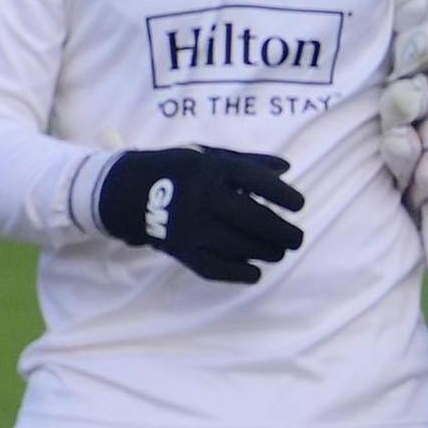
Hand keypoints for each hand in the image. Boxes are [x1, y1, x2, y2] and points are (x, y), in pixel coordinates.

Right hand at [96, 146, 305, 283]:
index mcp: (212, 169)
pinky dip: (237, 273)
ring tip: (279, 252)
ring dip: (264, 252)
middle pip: (251, 218)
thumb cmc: (179, 169)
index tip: (299, 205)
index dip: (282, 195)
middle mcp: (203, 197)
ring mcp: (190, 226)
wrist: (128, 191)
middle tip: (298, 238)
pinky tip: (254, 273)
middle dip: (281, 231)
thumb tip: (287, 169)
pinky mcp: (180, 249)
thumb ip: (249, 162)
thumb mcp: (210, 155)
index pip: (256, 181)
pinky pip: (212, 267)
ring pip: (237, 245)